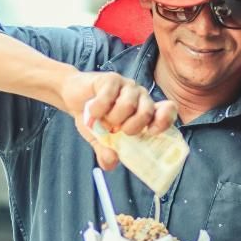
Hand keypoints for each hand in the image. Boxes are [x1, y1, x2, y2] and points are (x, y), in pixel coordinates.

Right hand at [61, 71, 176, 169]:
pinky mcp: (112, 79)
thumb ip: (107, 153)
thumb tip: (111, 161)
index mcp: (145, 111)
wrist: (72, 98)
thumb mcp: (100, 141)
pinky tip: (92, 112)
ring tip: (103, 119)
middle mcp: (141, 97)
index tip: (150, 132)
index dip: (164, 121)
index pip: (168, 110)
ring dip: (112, 118)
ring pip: (128, 105)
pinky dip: (97, 109)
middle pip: (147, 112)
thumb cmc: (94, 119)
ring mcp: (127, 86)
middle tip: (117, 130)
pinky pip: (108, 97)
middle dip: (131, 127)